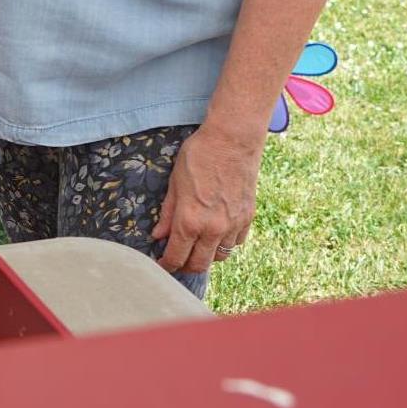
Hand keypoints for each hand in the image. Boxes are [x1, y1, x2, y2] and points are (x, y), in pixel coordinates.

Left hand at [151, 124, 262, 274]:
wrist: (231, 140)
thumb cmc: (198, 156)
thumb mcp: (174, 183)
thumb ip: (168, 213)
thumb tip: (158, 235)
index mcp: (190, 220)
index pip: (177, 256)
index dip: (166, 265)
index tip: (161, 265)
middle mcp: (213, 228)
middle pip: (199, 264)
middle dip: (185, 266)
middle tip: (177, 259)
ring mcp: (233, 225)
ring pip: (220, 256)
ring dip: (207, 255)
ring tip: (197, 245)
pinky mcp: (248, 218)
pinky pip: (236, 242)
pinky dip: (225, 243)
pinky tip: (216, 233)